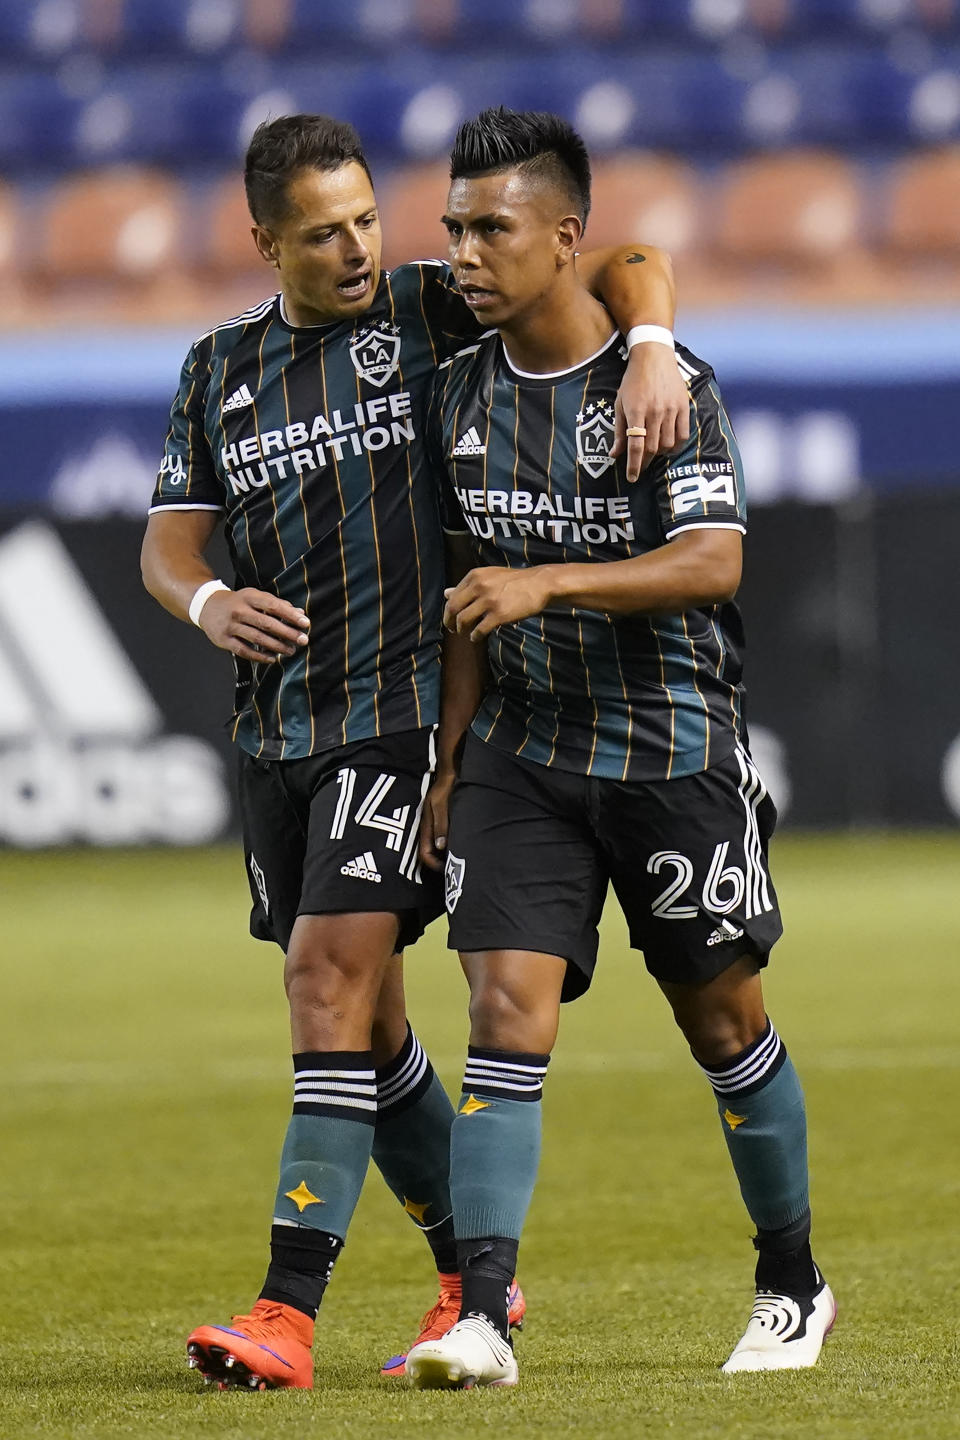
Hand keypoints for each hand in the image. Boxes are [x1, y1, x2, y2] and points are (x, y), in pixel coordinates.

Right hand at [199, 588, 309, 663]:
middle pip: (266, 623)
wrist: (206, 606)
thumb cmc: (237, 602)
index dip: (290, 615)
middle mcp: (239, 610)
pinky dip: (259, 656)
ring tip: (290, 651)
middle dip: (287, 633)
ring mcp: (230, 626)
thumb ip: (276, 604)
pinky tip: (272, 658)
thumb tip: (299, 613)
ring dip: (276, 646)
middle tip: (303, 640)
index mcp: (249, 597)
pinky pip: (244, 650)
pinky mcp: (224, 640)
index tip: (306, 623)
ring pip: (257, 638)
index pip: (273, 606)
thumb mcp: (255, 597)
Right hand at [419, 769, 455, 870]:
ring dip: (448, 854)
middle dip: (442, 862)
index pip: (424, 854)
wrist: (452, 772)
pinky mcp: (446, 821)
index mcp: (426, 826)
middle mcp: (431, 828)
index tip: (447, 869)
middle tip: (458, 867)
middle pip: (432, 853)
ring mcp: (438, 825)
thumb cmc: (445, 787)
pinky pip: (447, 838)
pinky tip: (466, 845)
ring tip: (463, 858)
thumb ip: (441, 825)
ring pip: (440, 847)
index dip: (434, 864)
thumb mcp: (441, 806)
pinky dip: (454, 844)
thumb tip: (441, 846)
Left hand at [443, 566, 552, 640]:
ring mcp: (489, 601)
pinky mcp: (499, 615)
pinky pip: (479, 630)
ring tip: (466, 633)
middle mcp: (479, 587)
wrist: (539, 584)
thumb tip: (446, 593)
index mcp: (474, 576)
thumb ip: (468, 586)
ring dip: (461, 630)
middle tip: (452, 629)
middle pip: (452, 608)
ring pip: (463, 620)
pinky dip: (475, 636)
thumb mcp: (489, 577)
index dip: (449, 610)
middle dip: (449, 621)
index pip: (452, 595)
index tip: (451, 617)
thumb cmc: (514, 581)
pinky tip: (476, 637)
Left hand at [612, 342, 690, 480]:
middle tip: (641, 466)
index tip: (632, 478)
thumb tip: (615, 454)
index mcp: (636, 411)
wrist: (654, 356)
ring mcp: (671, 409)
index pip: (636, 446)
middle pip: (652, 448)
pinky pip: (683, 434)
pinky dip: (676, 445)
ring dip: (660, 454)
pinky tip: (669, 447)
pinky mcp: (683, 406)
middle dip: (645, 461)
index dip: (634, 465)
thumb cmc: (633, 381)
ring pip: (668, 444)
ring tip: (654, 453)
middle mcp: (655, 412)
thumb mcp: (620, 403)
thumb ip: (619, 430)